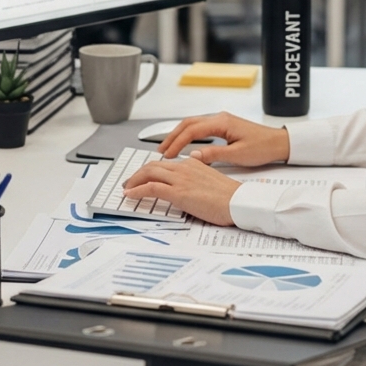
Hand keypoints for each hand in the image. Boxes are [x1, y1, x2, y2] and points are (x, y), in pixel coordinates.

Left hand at [122, 157, 239, 226]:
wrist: (239, 202)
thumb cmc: (230, 197)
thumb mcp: (210, 181)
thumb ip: (197, 178)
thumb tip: (187, 184)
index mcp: (193, 163)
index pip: (165, 163)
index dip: (150, 170)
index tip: (143, 176)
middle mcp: (184, 167)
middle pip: (153, 165)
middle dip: (138, 174)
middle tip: (130, 182)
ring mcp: (181, 179)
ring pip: (149, 173)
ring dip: (134, 181)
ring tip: (127, 189)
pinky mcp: (178, 192)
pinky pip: (151, 188)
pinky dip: (137, 190)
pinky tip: (130, 195)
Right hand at [157, 112, 289, 167]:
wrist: (279, 142)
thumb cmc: (263, 147)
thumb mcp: (237, 155)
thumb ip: (213, 155)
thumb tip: (192, 157)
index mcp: (221, 122)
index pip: (191, 130)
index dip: (177, 142)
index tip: (168, 154)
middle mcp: (219, 118)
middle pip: (188, 124)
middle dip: (172, 136)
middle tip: (161, 150)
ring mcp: (221, 120)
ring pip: (193, 124)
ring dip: (179, 135)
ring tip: (168, 148)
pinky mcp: (224, 126)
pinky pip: (200, 127)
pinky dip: (189, 135)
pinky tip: (184, 144)